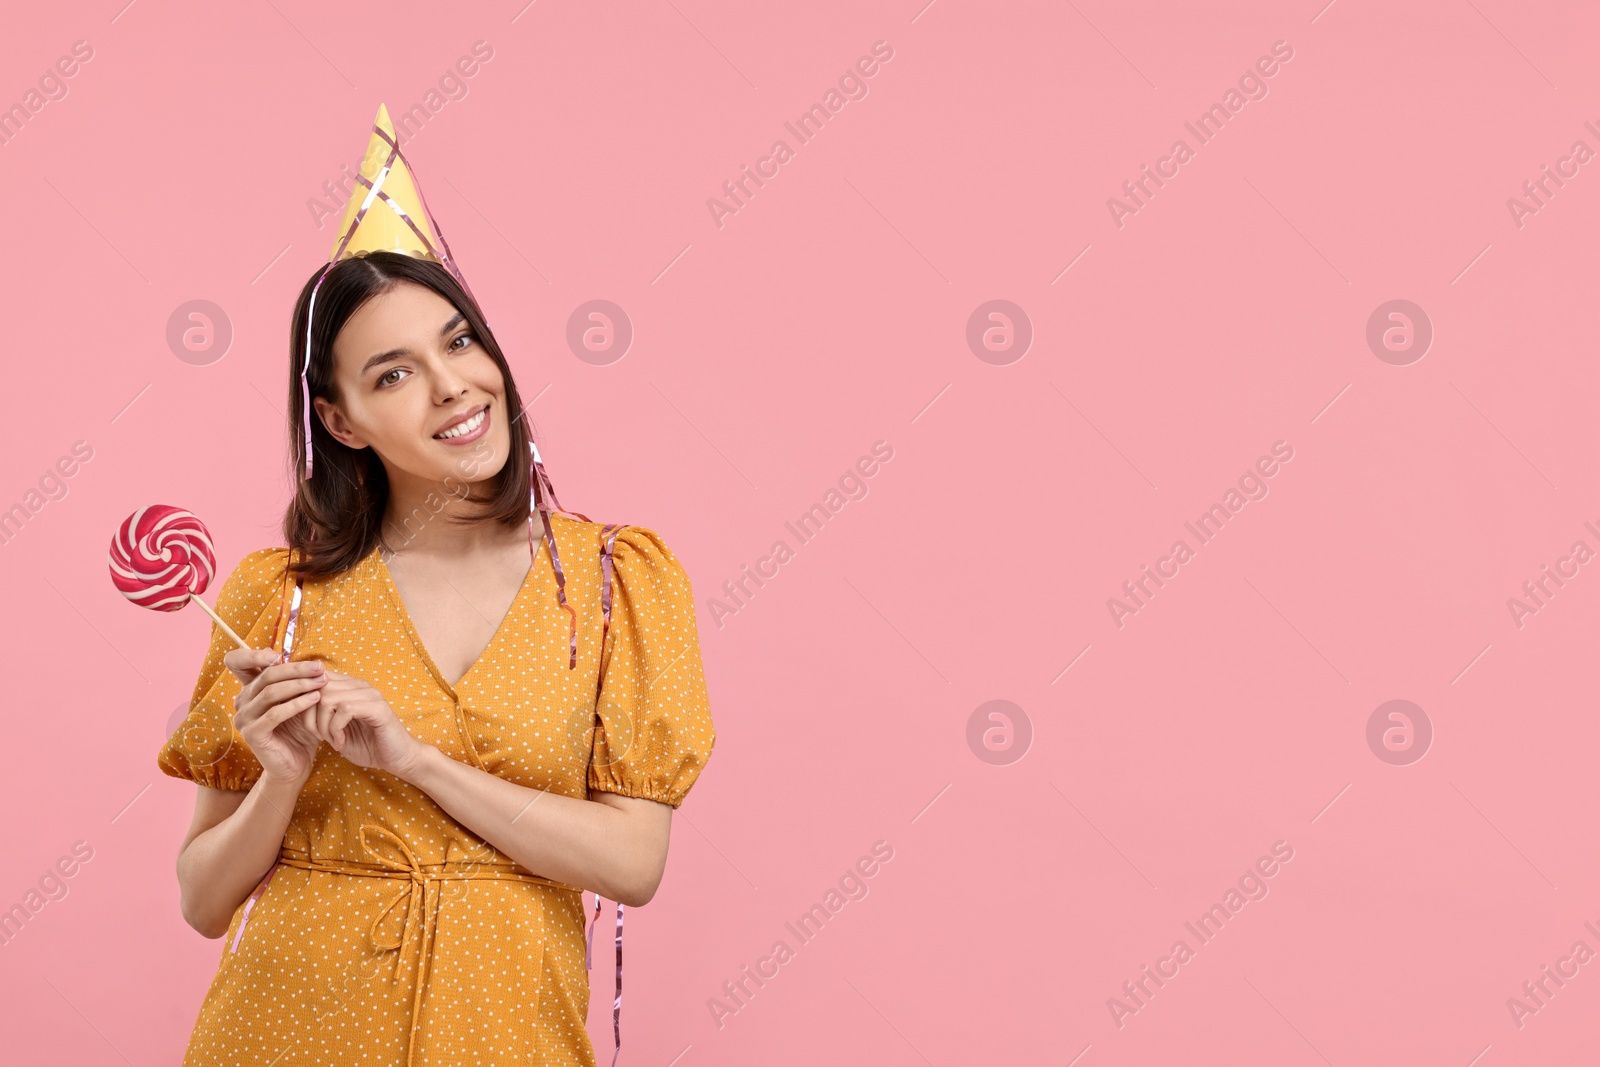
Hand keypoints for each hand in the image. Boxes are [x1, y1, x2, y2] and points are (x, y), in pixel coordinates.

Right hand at [225, 647, 326, 784]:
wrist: (295, 764)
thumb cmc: (299, 728)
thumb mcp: (298, 699)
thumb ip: (296, 681)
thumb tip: (312, 662)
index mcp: (249, 689)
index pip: (237, 662)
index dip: (253, 654)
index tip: (280, 655)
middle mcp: (241, 701)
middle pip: (266, 675)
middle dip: (296, 669)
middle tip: (319, 668)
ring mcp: (244, 718)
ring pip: (271, 693)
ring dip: (300, 685)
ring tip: (322, 681)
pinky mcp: (252, 734)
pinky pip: (275, 714)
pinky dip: (297, 704)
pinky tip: (315, 698)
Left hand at [307, 668, 427, 778]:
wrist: (398, 759)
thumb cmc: (367, 745)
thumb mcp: (336, 729)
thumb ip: (321, 714)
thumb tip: (294, 704)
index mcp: (350, 687)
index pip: (315, 679)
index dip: (303, 701)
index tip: (308, 725)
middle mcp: (360, 685)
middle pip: (317, 688)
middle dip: (310, 716)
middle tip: (319, 736)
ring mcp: (370, 695)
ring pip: (328, 698)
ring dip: (323, 725)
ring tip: (332, 741)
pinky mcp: (378, 708)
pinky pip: (344, 710)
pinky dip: (336, 729)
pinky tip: (341, 743)